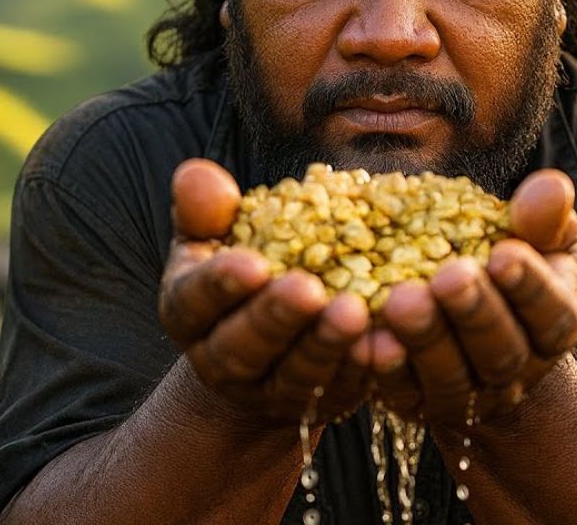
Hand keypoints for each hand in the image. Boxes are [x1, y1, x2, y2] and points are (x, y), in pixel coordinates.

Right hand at [159, 159, 371, 426]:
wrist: (264, 351)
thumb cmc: (240, 273)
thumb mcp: (213, 239)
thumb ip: (204, 210)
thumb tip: (195, 172)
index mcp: (189, 314)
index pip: (194, 301)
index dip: (221, 285)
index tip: (253, 263)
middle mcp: (223, 361)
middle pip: (244, 346)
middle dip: (277, 318)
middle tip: (309, 289)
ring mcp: (272, 390)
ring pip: (296, 374)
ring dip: (326, 345)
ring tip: (355, 312)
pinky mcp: (321, 404)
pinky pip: (342, 389)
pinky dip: (363, 368)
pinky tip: (387, 342)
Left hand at [370, 169, 576, 424]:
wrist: (479, 345)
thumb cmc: (510, 275)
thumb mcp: (539, 244)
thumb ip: (545, 219)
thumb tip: (551, 184)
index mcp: (554, 326)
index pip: (551, 312)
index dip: (529, 286)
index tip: (503, 253)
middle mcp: (515, 370)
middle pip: (500, 352)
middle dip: (473, 313)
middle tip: (447, 276)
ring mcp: (467, 395)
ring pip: (450, 377)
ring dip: (424, 340)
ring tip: (399, 300)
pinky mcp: (419, 405)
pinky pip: (401, 392)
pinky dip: (384, 369)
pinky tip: (365, 340)